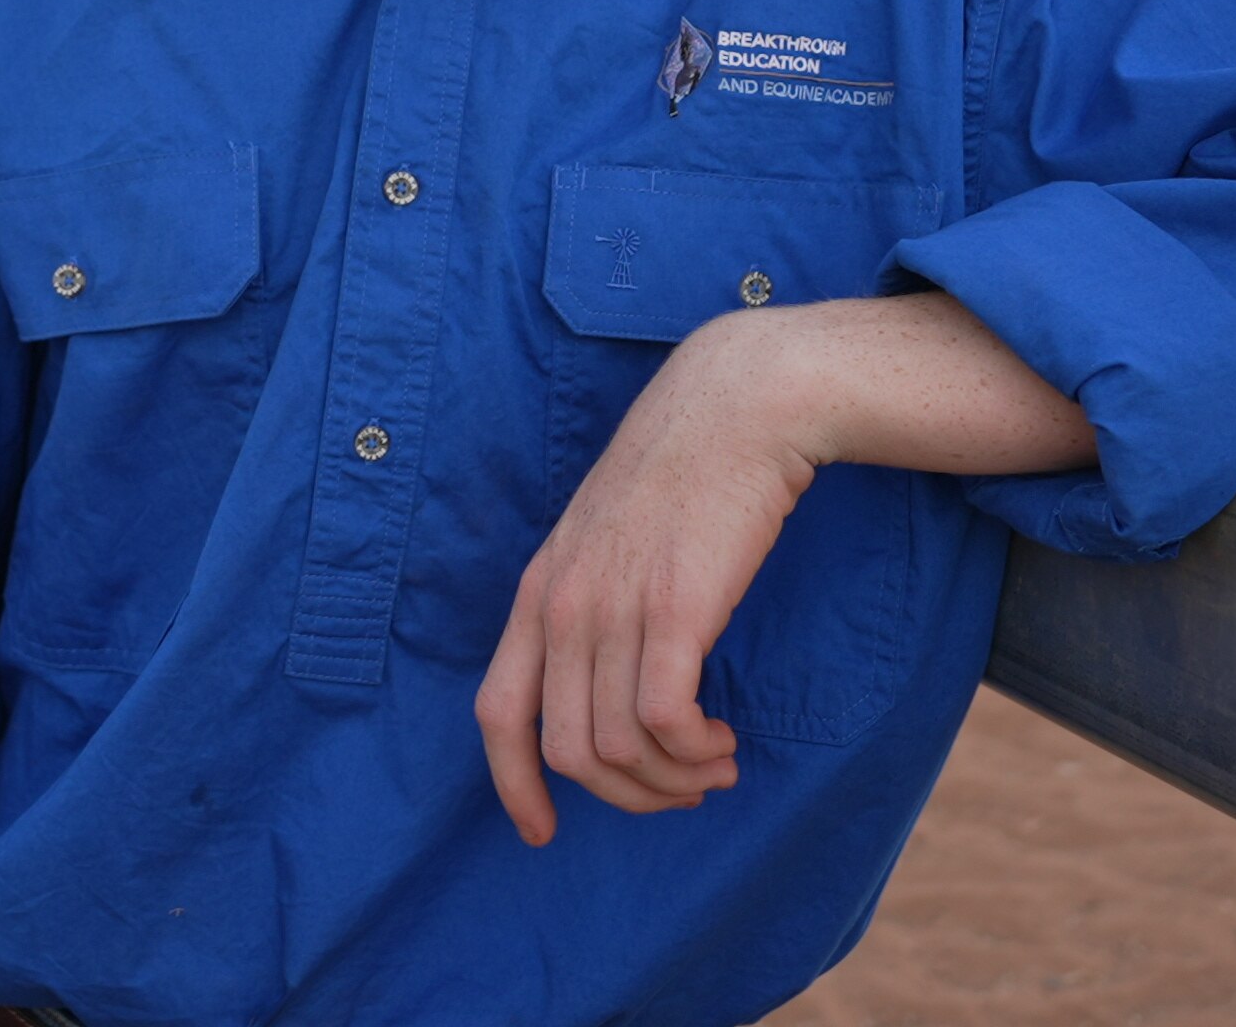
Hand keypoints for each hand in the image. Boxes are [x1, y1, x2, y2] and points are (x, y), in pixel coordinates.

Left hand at [473, 308, 815, 843]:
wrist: (739, 405)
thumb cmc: (687, 476)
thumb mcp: (611, 542)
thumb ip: (597, 608)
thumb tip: (612, 692)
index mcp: (540, 591)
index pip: (496, 713)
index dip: (513, 785)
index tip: (543, 831)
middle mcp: (563, 605)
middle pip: (569, 752)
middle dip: (629, 795)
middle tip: (685, 787)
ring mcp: (614, 606)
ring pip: (619, 749)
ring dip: (674, 779)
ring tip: (716, 764)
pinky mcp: (675, 609)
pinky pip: (665, 723)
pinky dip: (693, 754)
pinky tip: (722, 742)